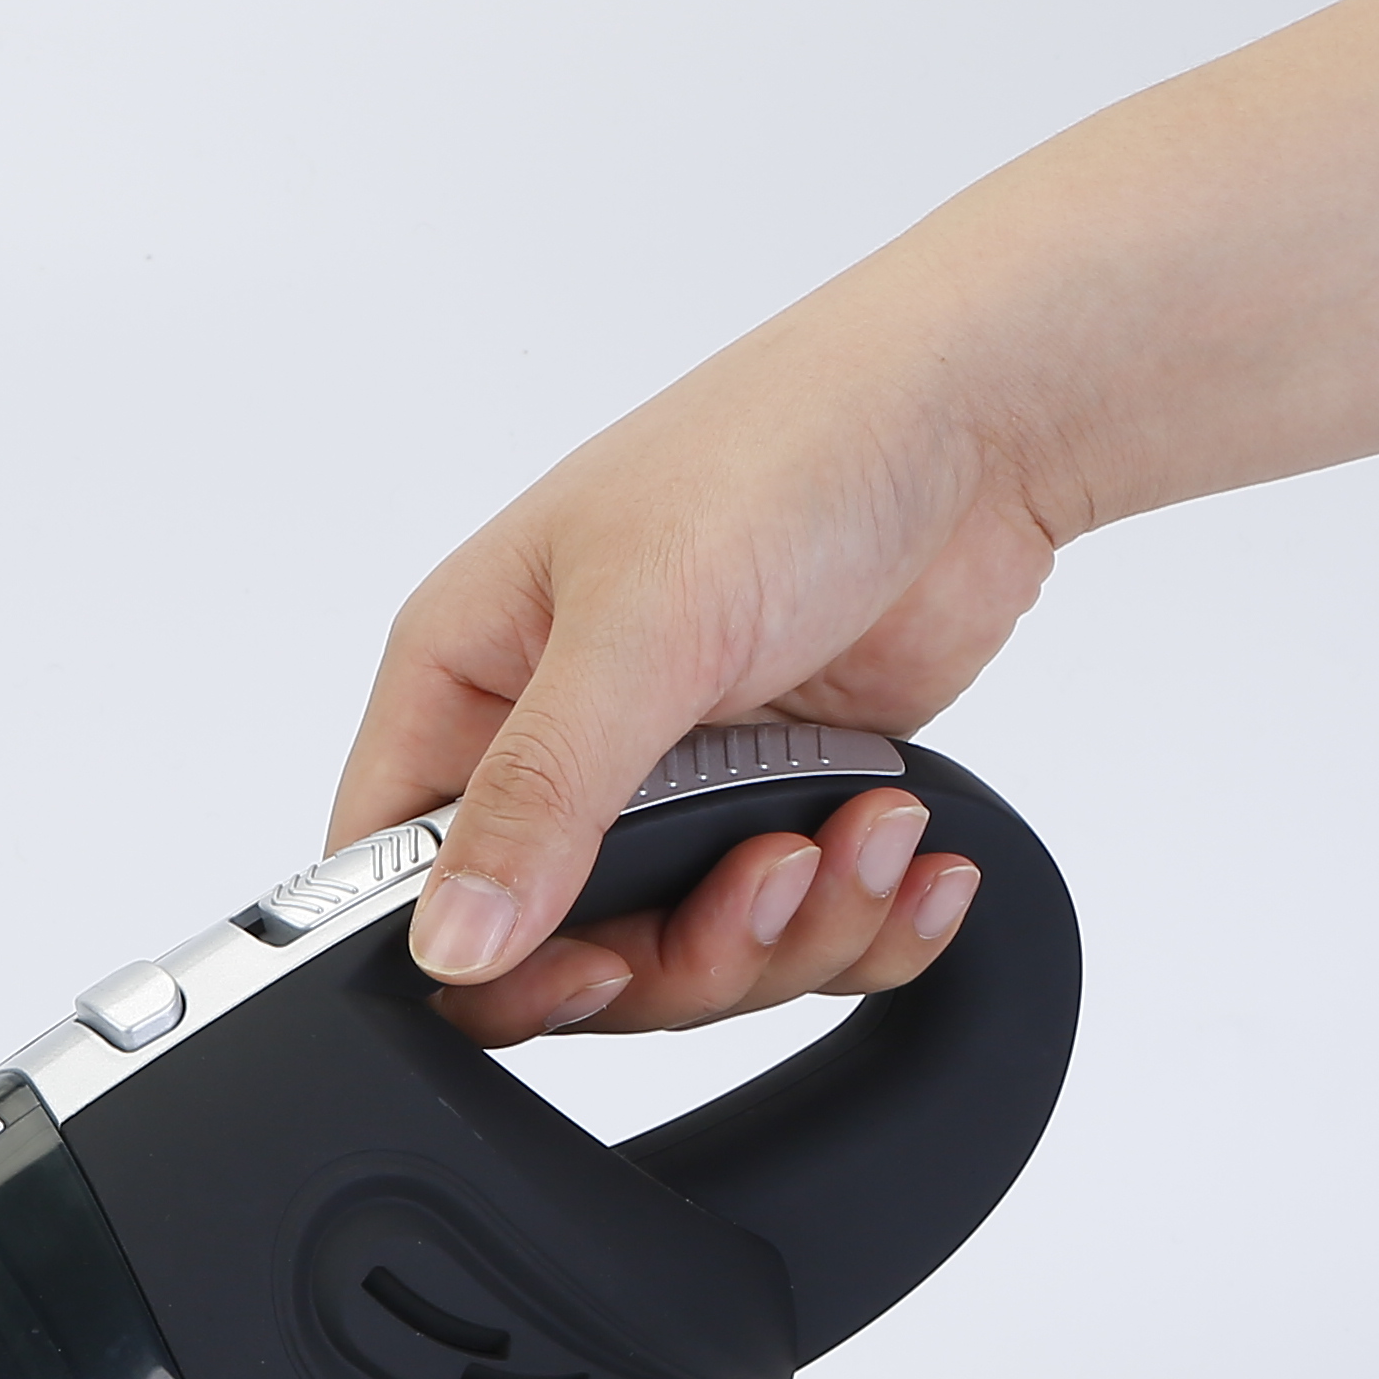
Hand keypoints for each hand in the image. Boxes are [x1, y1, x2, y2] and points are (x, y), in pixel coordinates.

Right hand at [336, 282, 1062, 1047]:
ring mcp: (672, 784)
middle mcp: (555, 743)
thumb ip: (539, 794)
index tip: (598, 963)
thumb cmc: (786, 451)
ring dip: (797, 929)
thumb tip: (450, 942)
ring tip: (863, 829)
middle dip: (687, 949)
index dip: (483, 963)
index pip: (400, 879)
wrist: (978, 416)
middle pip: (562, 953)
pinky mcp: (777, 804)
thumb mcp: (642, 624)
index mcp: (468, 680)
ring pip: (689, 961)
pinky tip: (910, 855)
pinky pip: (801, 936)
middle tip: (769, 874)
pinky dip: (868, 923)